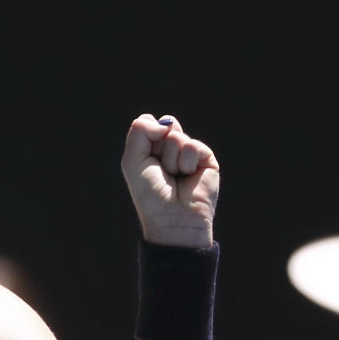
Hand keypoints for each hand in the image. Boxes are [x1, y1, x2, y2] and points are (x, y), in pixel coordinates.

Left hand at [120, 114, 219, 247]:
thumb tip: (166, 122)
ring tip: (175, 177)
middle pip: (164, 126)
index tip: (145, 160)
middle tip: (160, 170)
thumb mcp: (133, 161)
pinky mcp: (206, 158)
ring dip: (171, 159)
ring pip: (176, 136)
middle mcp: (170, 148)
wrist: (173, 218)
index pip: (147, 122)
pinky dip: (186, 162)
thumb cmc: (150, 194)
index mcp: (150, 148)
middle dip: (157, 148)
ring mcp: (188, 152)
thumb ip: (139, 132)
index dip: (145, 137)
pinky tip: (188, 176)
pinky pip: (192, 146)